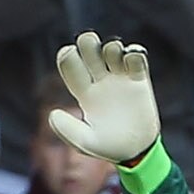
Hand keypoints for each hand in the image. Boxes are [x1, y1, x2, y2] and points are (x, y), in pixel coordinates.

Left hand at [47, 33, 159, 165]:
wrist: (138, 151)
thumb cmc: (109, 148)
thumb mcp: (85, 143)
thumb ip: (68, 131)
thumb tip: (53, 114)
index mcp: (83, 92)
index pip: (71, 65)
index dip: (67, 56)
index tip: (68, 53)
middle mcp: (100, 81)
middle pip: (90, 50)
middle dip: (88, 42)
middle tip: (90, 43)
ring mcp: (120, 79)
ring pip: (112, 50)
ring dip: (112, 47)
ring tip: (115, 58)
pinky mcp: (140, 81)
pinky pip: (136, 58)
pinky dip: (134, 53)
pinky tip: (131, 58)